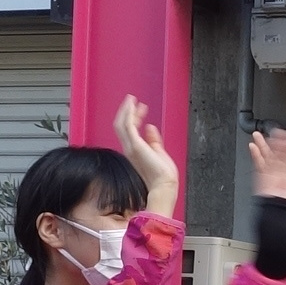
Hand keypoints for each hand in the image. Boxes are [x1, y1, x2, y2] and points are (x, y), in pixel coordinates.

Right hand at [113, 96, 179, 215]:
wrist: (164, 186)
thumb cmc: (163, 176)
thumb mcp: (159, 153)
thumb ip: (153, 140)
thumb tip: (150, 127)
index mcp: (135, 152)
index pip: (129, 131)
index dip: (134, 118)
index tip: (141, 109)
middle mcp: (130, 149)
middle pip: (122, 126)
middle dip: (128, 112)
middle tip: (133, 100)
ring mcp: (131, 147)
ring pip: (121, 124)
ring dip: (126, 110)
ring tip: (131, 99)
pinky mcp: (135, 145)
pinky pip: (127, 126)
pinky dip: (128, 113)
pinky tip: (132, 105)